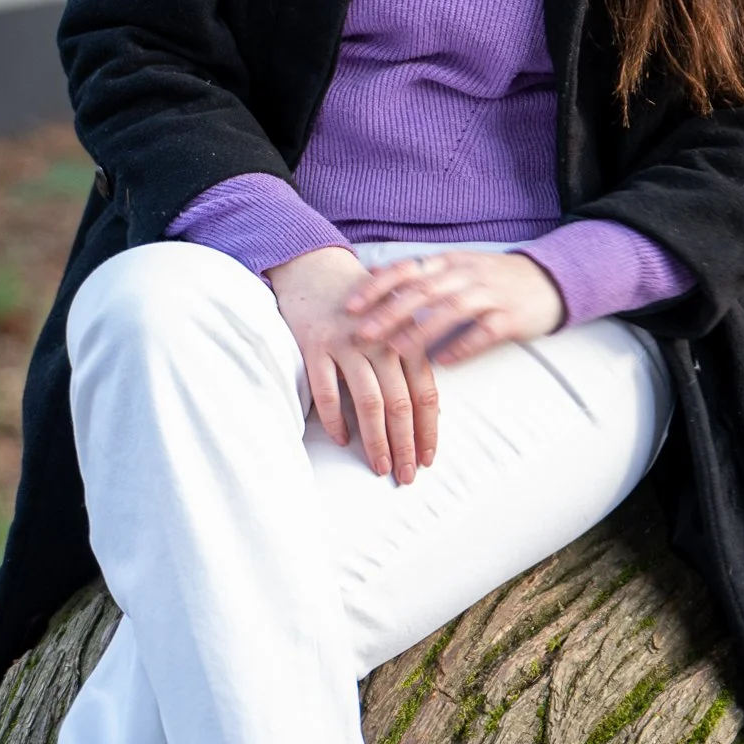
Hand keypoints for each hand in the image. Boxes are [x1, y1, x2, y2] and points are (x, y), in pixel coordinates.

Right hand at [265, 246, 438, 485]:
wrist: (316, 267)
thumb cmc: (361, 304)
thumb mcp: (392, 327)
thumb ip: (408, 362)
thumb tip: (428, 413)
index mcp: (404, 337)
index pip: (425, 392)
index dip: (428, 429)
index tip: (427, 459)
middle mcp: (380, 342)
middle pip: (400, 402)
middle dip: (405, 443)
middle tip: (406, 476)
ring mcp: (347, 345)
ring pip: (368, 402)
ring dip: (376, 440)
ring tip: (380, 466)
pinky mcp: (316, 347)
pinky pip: (327, 392)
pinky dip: (335, 420)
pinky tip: (341, 440)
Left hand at [344, 250, 565, 365]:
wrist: (548, 280)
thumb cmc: (493, 278)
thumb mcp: (457, 267)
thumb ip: (421, 273)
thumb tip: (373, 276)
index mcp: (450, 262)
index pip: (408, 269)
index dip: (377, 286)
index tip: (349, 305)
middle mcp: (467, 273)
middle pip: (424, 290)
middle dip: (390, 311)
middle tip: (362, 333)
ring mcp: (490, 293)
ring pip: (451, 309)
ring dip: (421, 330)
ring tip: (395, 350)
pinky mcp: (510, 316)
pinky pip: (484, 330)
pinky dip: (464, 345)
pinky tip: (445, 362)